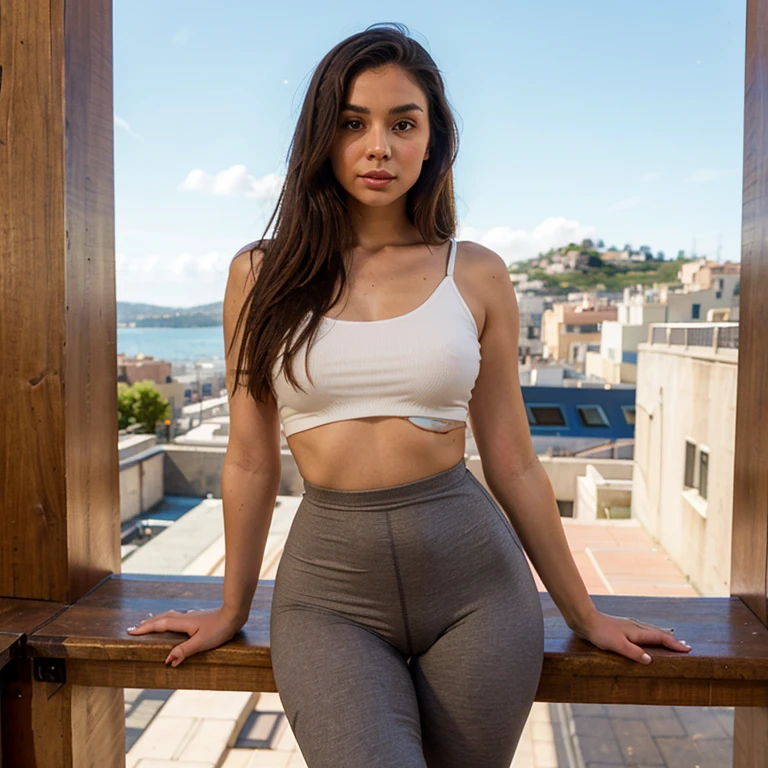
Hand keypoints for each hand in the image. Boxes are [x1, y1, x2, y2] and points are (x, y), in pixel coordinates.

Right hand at [126, 607, 244, 666]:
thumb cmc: (219, 629)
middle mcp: (184, 617)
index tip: (131, 632)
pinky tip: (173, 622)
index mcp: (182, 623)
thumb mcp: (201, 643)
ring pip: (169, 617)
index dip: (145, 629)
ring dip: (157, 621)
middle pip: (161, 619)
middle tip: (134, 628)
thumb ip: (184, 651)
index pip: (159, 625)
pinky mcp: (197, 617)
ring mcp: (191, 616)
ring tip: (148, 624)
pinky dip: (168, 619)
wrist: (234, 614)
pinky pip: (177, 617)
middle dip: (147, 624)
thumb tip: (168, 660)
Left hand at [570, 611, 690, 664]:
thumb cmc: (601, 633)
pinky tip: (648, 634)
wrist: (585, 620)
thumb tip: (651, 660)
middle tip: (685, 645)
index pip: (661, 638)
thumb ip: (634, 653)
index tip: (688, 649)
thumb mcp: (618, 646)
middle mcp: (636, 627)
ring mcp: (629, 625)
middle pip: (659, 633)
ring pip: (651, 630)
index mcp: (638, 632)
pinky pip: (644, 630)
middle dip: (672, 640)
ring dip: (663, 635)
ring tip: (672, 638)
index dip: (674, 644)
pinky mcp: (623, 626)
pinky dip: (652, 633)